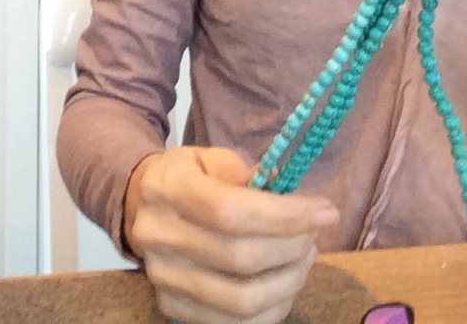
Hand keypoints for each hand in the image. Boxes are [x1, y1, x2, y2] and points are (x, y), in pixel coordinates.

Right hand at [123, 146, 339, 323]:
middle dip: (293, 247)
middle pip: (240, 258)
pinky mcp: (172, 307)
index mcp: (166, 188)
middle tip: (314, 233)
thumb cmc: (188, 177)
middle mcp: (158, 235)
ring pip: (241, 301)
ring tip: (303, 258)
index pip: (228, 210)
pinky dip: (273, 308)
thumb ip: (249, 174)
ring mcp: (162, 277)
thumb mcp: (212, 158)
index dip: (285, 215)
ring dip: (289, 282)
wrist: (141, 205)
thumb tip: (293, 197)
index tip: (325, 210)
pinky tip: (285, 282)